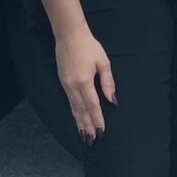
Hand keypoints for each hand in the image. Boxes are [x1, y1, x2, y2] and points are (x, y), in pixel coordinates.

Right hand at [54, 26, 117, 142]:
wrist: (69, 35)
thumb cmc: (89, 46)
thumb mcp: (103, 62)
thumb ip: (108, 82)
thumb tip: (113, 100)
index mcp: (84, 81)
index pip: (93, 105)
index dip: (97, 119)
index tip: (101, 131)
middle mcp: (73, 86)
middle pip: (81, 110)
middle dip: (87, 126)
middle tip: (92, 140)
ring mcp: (66, 85)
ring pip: (74, 108)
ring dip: (79, 122)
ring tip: (84, 135)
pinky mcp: (63, 83)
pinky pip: (69, 102)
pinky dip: (74, 113)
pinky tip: (77, 119)